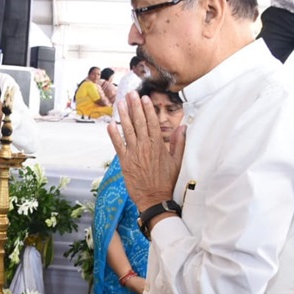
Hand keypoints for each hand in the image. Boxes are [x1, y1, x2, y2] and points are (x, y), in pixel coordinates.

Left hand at [107, 91, 184, 211]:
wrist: (154, 198)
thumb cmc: (166, 181)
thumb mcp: (177, 162)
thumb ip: (179, 143)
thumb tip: (182, 127)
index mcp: (158, 145)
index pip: (152, 123)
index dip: (148, 109)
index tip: (145, 98)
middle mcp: (145, 147)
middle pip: (139, 122)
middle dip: (134, 107)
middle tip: (130, 94)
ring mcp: (134, 154)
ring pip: (128, 131)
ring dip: (123, 116)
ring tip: (120, 103)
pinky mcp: (125, 162)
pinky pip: (118, 146)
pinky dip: (114, 135)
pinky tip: (111, 124)